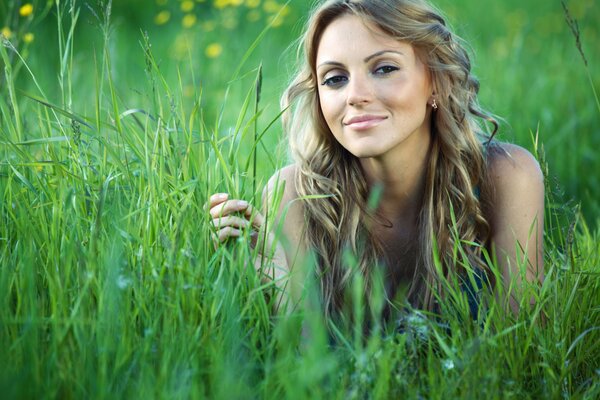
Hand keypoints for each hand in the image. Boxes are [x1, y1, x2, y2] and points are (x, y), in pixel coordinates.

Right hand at [208, 192, 292, 310]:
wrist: (275, 266)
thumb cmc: (269, 247)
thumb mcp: (260, 223)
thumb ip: (249, 211)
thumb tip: (240, 203)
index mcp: (228, 225)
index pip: (210, 209)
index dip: (214, 200)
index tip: (226, 195)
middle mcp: (220, 233)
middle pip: (209, 213)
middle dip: (227, 205)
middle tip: (243, 205)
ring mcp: (220, 244)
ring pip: (212, 223)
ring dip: (233, 219)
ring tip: (248, 226)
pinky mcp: (222, 254)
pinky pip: (217, 236)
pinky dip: (229, 230)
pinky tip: (241, 235)